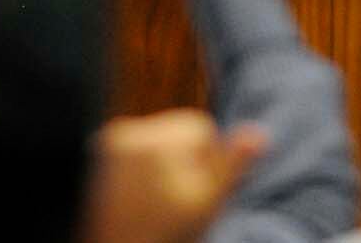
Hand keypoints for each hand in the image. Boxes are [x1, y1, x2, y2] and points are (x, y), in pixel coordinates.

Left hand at [81, 110, 267, 242]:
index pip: (201, 128)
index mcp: (157, 140)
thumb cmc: (166, 235)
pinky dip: (142, 166)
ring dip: (163, 163)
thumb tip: (260, 133)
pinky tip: (140, 195)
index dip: (206, 162)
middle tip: (173, 201)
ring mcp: (111, 141)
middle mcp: (129, 131)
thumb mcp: (207, 203)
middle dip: (183, 160)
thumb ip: (233, 164)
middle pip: (178, 131)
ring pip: (159, 139)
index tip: (191, 193)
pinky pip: (137, 146)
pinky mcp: (101, 151)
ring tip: (155, 201)